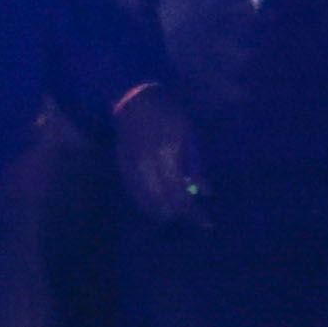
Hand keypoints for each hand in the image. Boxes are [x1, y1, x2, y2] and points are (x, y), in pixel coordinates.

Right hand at [111, 87, 204, 225]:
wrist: (134, 102)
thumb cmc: (169, 116)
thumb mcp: (189, 135)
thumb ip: (195, 165)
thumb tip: (206, 193)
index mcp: (169, 154)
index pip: (181, 193)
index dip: (193, 212)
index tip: (205, 224)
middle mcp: (148, 164)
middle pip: (163, 200)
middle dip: (178, 214)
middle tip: (192, 220)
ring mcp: (132, 166)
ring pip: (145, 200)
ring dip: (160, 211)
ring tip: (173, 217)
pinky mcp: (121, 166)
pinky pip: (132, 192)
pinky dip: (144, 203)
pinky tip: (153, 208)